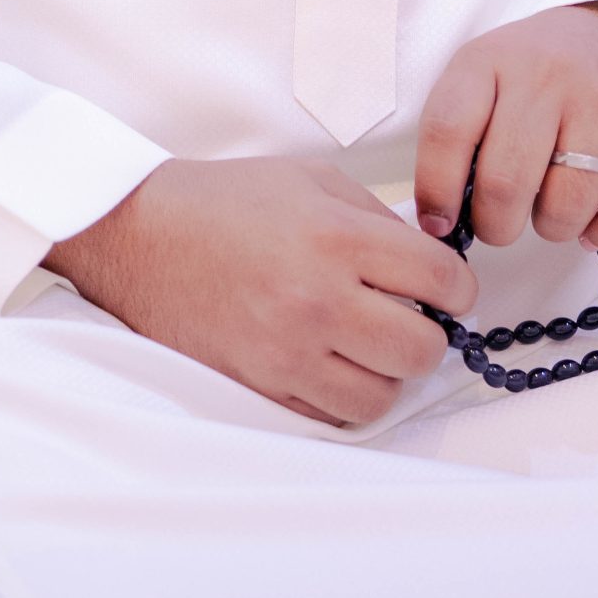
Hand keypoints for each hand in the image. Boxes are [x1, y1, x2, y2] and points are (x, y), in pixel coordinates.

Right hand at [45, 155, 477, 425]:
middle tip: (411, 318)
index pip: (440, 280)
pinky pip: (331, 417)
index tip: (450, 289)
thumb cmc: (226, 201)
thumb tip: (426, 261)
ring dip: (388, 373)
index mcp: (337, 237)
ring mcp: (287, 351)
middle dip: (429, 335)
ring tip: (369, 346)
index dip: (458, 288)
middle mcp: (318, 299)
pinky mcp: (258, 387)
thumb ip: (375, 218)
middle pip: (421, 349)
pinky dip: (345, 396)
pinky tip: (333, 364)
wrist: (140, 235)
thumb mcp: (311, 179)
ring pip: (382, 395)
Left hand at [414, 2, 597, 252]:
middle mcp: (546, 73)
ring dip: (551, 229)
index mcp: (490, 59)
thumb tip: (437, 222)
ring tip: (549, 213)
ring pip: (566, 204)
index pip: (449, 131)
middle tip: (501, 224)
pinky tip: (591, 223)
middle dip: (497, 226)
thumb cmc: (536, 71)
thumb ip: (455, 136)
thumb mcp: (483, 75)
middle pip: (506, 182)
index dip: (436, 191)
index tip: (440, 223)